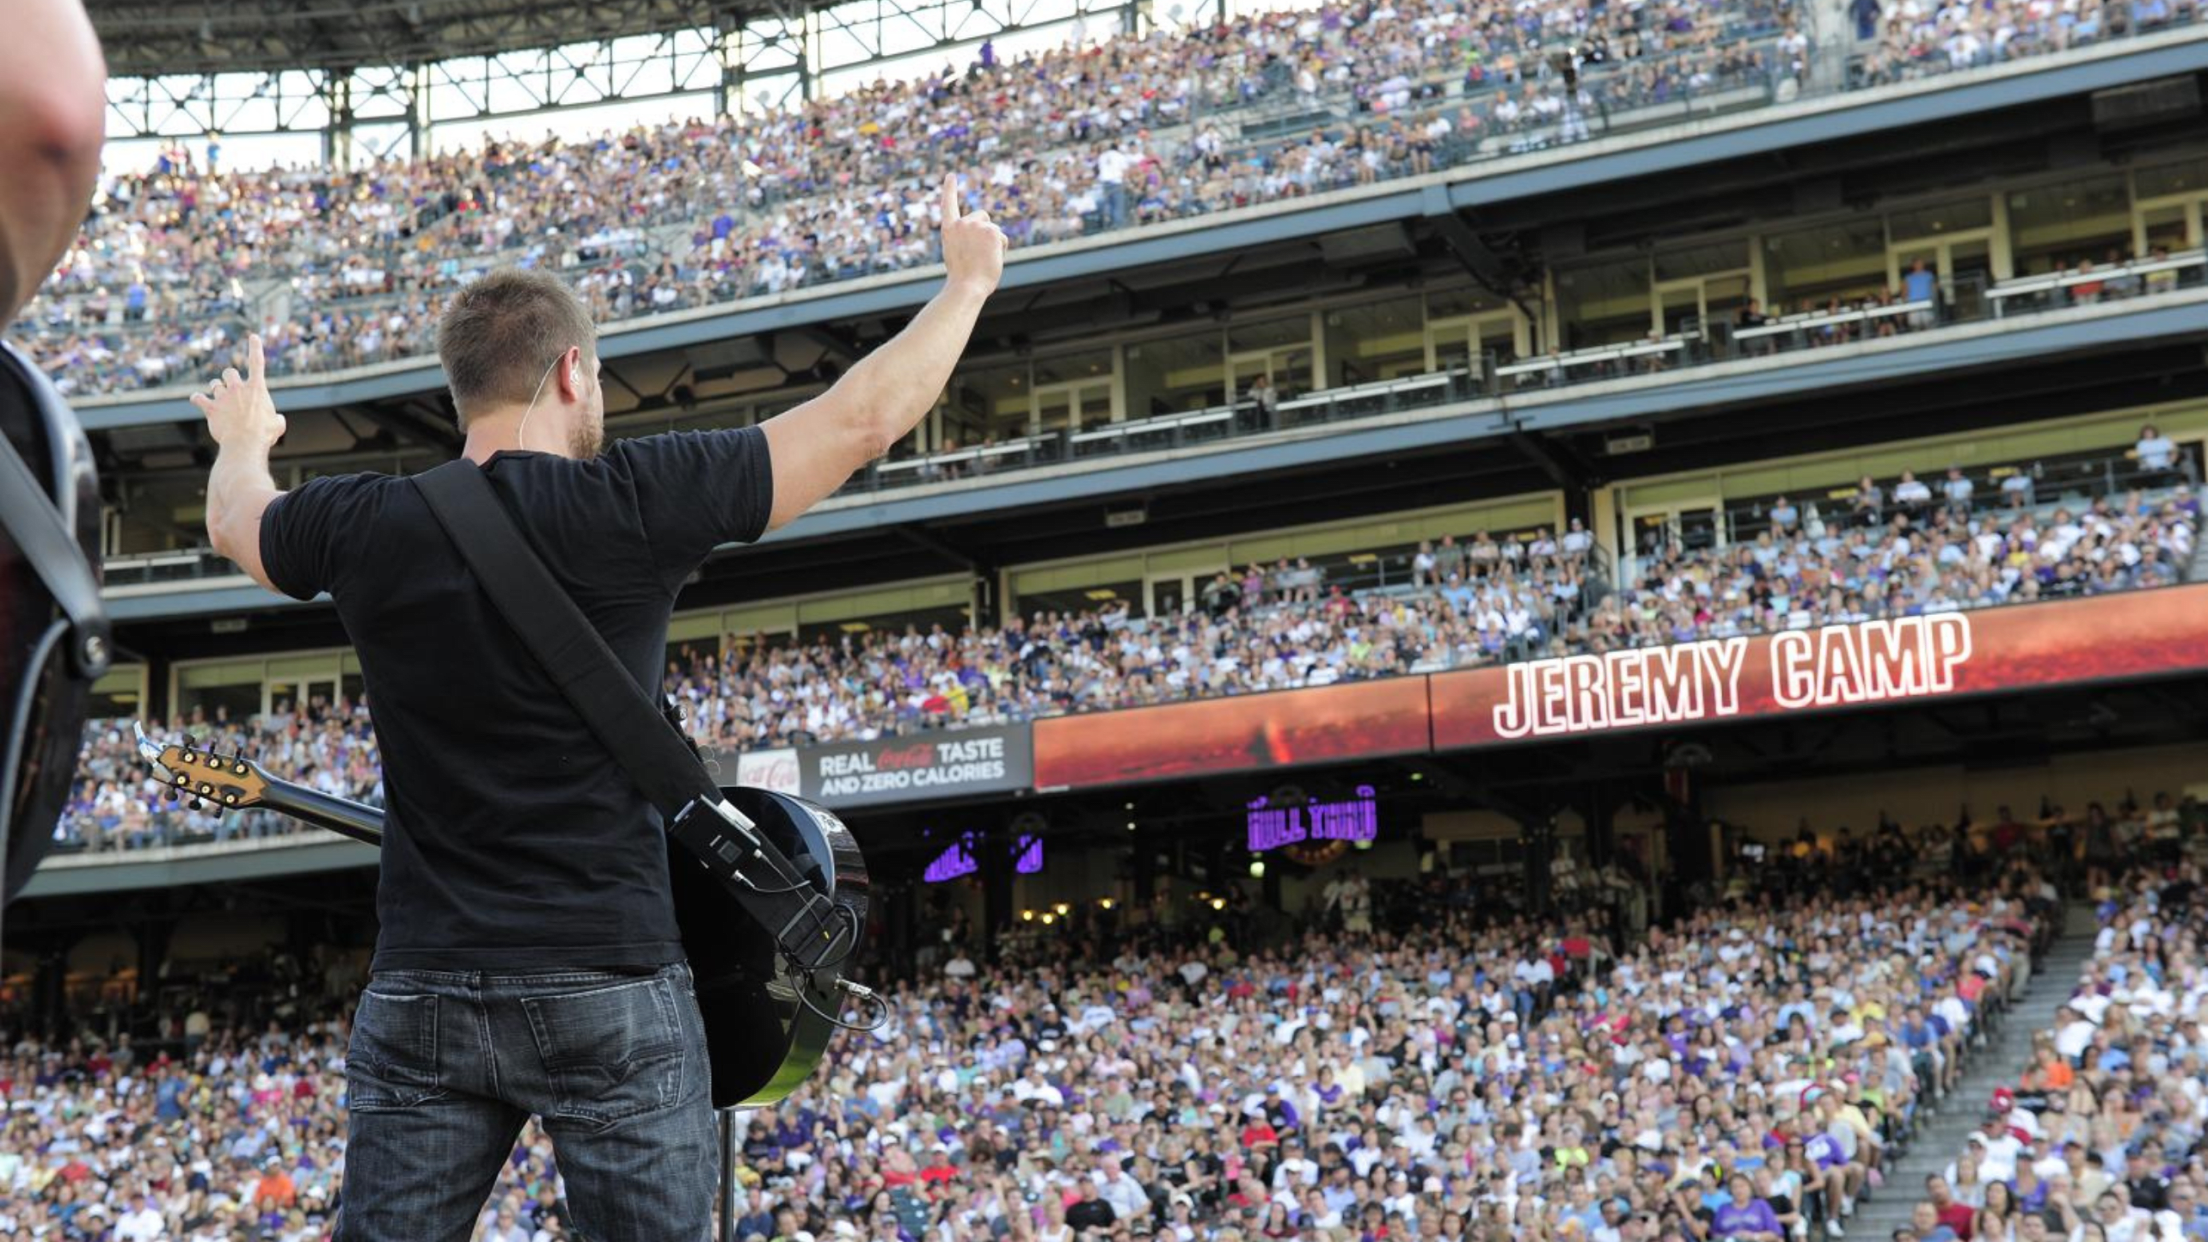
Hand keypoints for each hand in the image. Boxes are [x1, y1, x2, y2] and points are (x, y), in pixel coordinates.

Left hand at [191, 334, 285, 450]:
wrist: (245, 444)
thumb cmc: (263, 435)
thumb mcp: (278, 425)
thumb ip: (277, 418)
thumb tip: (277, 419)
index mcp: (257, 389)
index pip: (257, 363)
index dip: (255, 348)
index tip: (253, 336)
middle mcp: (238, 388)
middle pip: (229, 372)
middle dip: (229, 379)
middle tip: (231, 389)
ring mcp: (223, 397)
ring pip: (214, 384)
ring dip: (216, 389)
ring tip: (219, 400)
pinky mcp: (210, 408)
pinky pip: (198, 398)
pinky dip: (197, 399)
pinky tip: (197, 400)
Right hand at [940, 174, 1006, 295]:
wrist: (966, 286)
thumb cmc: (962, 279)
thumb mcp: (958, 255)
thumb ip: (966, 240)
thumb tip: (986, 237)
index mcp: (948, 230)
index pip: (948, 205)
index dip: (950, 189)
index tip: (951, 175)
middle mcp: (961, 223)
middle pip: (983, 216)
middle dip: (987, 229)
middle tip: (980, 253)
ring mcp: (976, 225)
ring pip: (994, 230)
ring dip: (994, 244)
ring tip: (983, 260)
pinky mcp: (991, 231)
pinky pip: (1002, 239)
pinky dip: (1001, 250)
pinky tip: (991, 259)